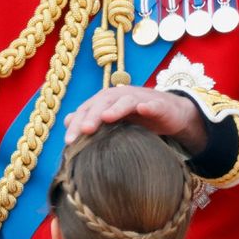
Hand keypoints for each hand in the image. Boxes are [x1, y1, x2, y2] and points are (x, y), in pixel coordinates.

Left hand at [63, 86, 206, 152]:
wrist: (170, 113)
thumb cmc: (138, 117)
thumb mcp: (113, 120)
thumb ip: (91, 119)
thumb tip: (67, 120)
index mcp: (106, 100)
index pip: (87, 110)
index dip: (76, 123)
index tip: (68, 142)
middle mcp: (120, 96)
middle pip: (102, 103)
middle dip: (92, 116)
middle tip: (83, 131)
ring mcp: (140, 99)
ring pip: (125, 101)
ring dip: (115, 108)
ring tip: (105, 118)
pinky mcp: (159, 105)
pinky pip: (153, 105)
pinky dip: (147, 106)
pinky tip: (142, 109)